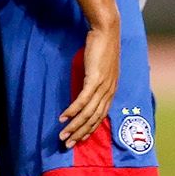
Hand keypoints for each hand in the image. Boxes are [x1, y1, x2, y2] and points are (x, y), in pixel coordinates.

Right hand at [59, 23, 119, 148]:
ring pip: (88, 112)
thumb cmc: (102, 47)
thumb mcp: (101, 68)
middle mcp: (109, 90)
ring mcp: (103, 85)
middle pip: (94, 118)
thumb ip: (96, 80)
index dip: (90, 129)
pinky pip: (83, 99)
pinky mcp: (95, 78)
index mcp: (112, 89)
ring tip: (62, 135)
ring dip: (74, 126)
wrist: (107, 31)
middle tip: (67, 144)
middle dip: (80, 133)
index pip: (101, 116)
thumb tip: (86, 89)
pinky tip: (63, 118)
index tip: (79, 139)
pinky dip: (73, 110)